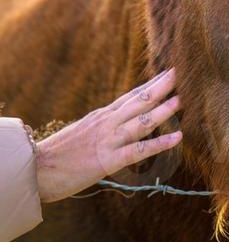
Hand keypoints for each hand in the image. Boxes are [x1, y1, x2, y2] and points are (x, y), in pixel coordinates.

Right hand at [35, 69, 181, 203]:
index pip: (131, 96)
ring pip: (141, 122)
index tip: (167, 73)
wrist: (35, 169)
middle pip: (138, 101)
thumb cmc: (58, 154)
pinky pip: (139, 150)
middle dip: (160, 87)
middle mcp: (107, 123)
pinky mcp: (108, 160)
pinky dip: (160, 143)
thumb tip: (118, 123)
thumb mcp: (83, 132)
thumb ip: (102, 126)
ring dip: (163, 111)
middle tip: (179, 73)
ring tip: (181, 100)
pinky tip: (177, 139)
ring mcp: (108, 140)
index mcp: (101, 116)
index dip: (151, 84)